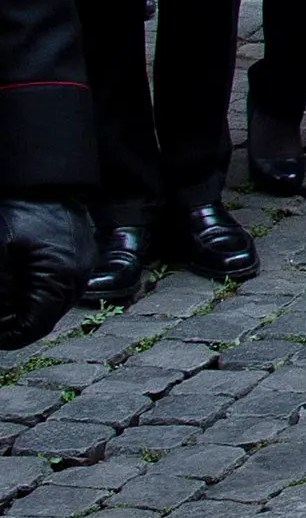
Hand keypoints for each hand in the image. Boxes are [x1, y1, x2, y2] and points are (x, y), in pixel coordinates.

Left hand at [0, 199, 93, 348]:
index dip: (10, 337)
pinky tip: (21, 283)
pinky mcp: (82, 254)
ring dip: (29, 307)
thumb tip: (1, 319)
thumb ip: (2, 294)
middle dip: (18, 322)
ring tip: (6, 304)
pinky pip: (61, 283)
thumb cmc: (19, 214)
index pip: (36, 326)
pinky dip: (39, 290)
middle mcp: (80, 276)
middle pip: (47, 316)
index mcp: (61, 279)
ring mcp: (85, 264)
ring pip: (55, 301)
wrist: (43, 179)